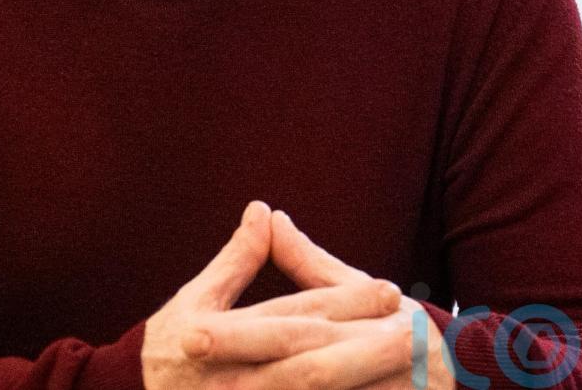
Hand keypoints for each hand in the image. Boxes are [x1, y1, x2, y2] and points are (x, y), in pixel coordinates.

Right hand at [141, 202, 406, 389]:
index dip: (342, 304)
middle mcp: (230, 380)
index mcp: (214, 335)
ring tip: (412, 370)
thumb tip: (264, 209)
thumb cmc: (168, 349)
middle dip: (364, 349)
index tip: (389, 290)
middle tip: (413, 332)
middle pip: (308, 366)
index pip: (291, 316)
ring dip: (360, 384)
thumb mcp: (197, 299)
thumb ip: (236, 260)